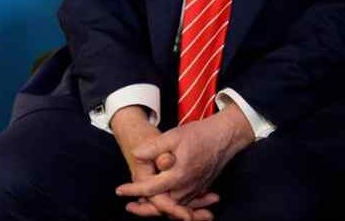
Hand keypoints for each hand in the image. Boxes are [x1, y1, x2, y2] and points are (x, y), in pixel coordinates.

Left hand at [111, 106, 213, 220]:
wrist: (224, 138)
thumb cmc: (198, 135)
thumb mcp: (173, 136)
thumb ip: (154, 147)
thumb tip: (135, 154)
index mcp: (178, 175)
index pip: (151, 188)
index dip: (134, 190)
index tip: (120, 190)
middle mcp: (187, 187)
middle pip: (163, 205)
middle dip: (145, 208)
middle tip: (129, 207)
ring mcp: (195, 190)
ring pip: (175, 206)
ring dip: (159, 208)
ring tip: (141, 206)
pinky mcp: (200, 189)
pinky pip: (185, 203)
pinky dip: (174, 206)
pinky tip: (164, 203)